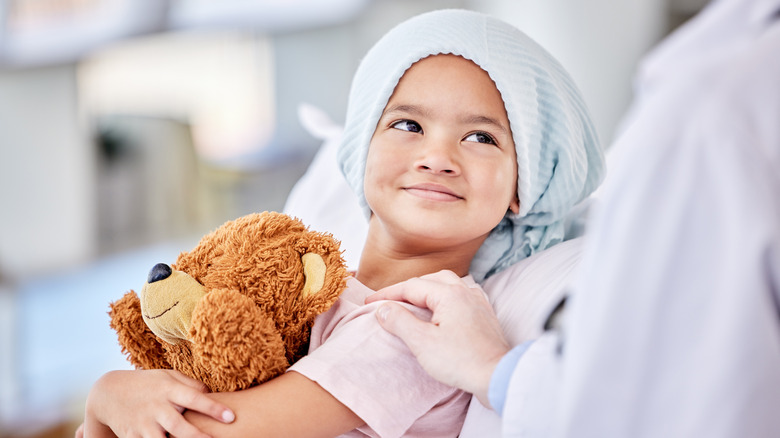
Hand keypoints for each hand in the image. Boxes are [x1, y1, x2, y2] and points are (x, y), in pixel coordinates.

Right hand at [82, 369, 234, 437]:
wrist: (109, 393)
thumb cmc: (149, 384)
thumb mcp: (168, 376)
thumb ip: (191, 384)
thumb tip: (213, 393)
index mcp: (168, 389)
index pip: (194, 398)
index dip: (212, 408)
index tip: (230, 416)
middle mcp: (156, 407)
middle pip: (179, 426)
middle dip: (197, 436)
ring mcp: (143, 424)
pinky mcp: (132, 437)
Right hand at [365, 270, 509, 407]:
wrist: (497, 376)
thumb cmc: (460, 361)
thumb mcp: (422, 342)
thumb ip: (400, 321)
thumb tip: (382, 309)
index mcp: (449, 294)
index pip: (412, 286)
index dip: (388, 294)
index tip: (370, 303)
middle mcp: (466, 292)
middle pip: (432, 280)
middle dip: (409, 288)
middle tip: (391, 300)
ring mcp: (478, 303)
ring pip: (450, 285)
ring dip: (429, 290)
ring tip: (415, 302)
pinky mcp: (486, 316)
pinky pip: (462, 297)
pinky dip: (446, 299)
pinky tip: (444, 310)